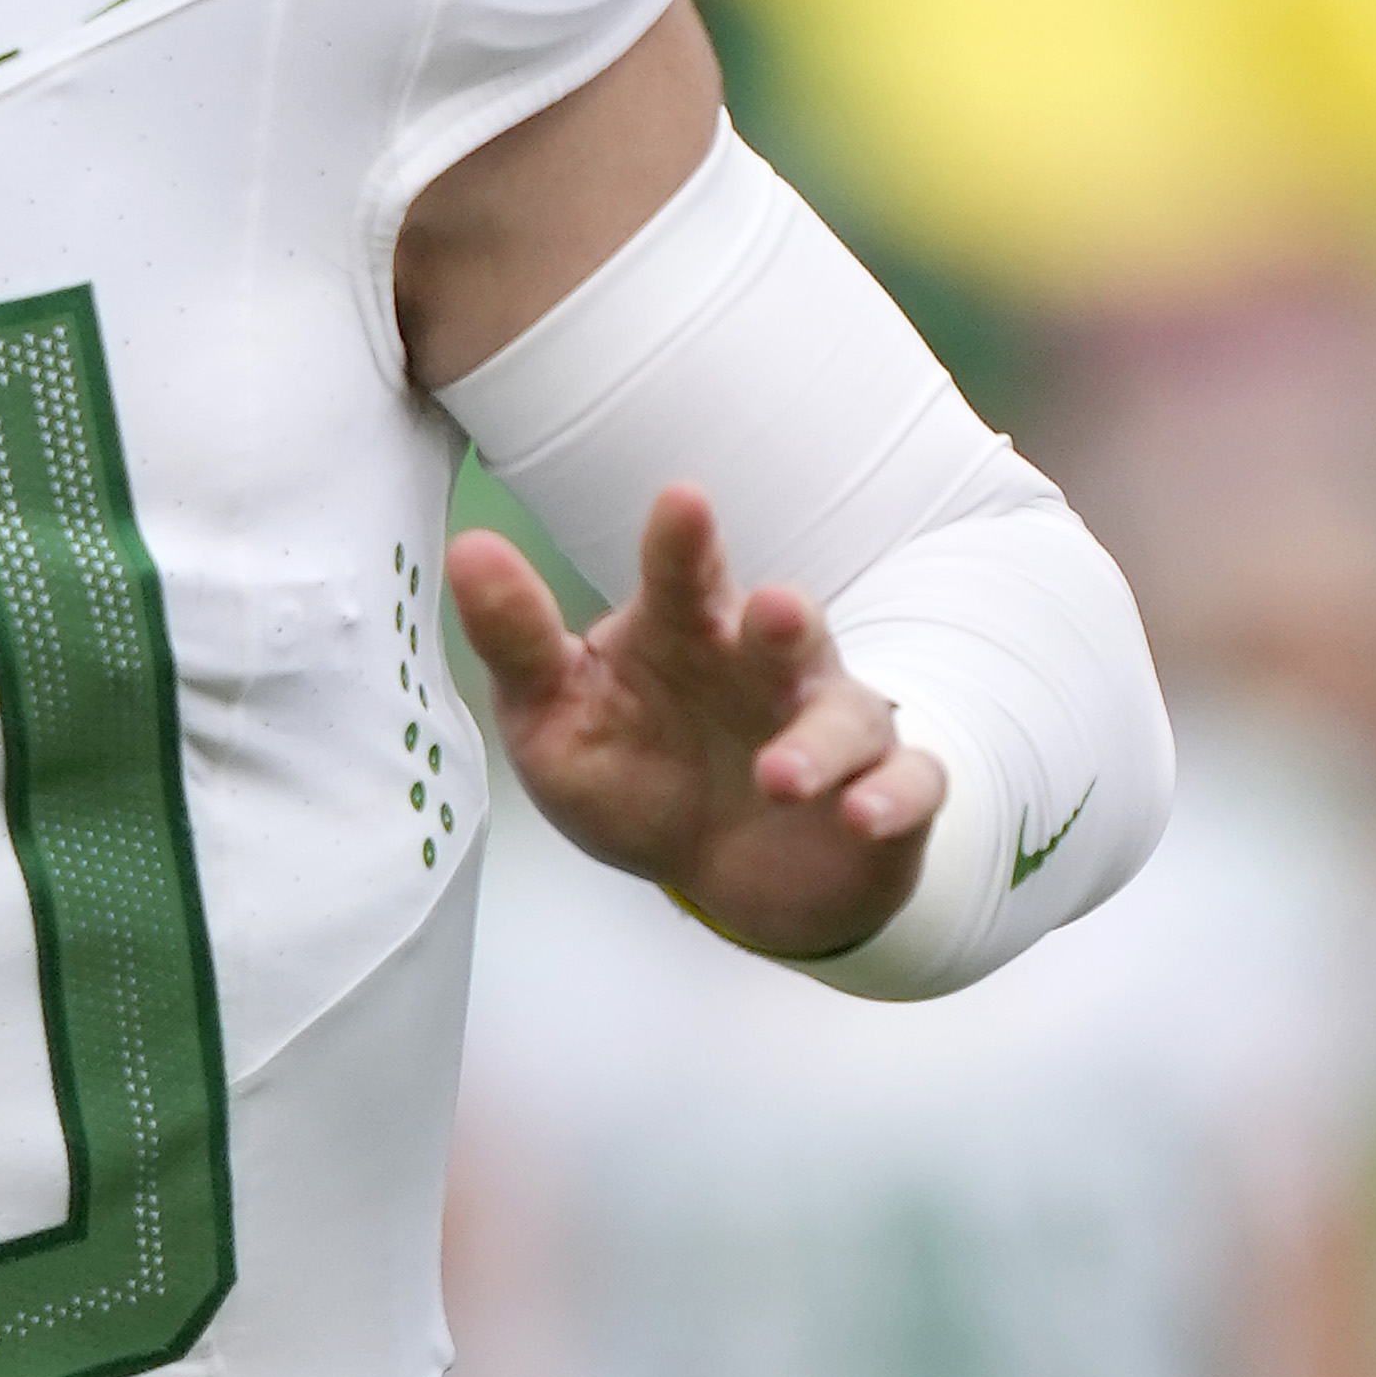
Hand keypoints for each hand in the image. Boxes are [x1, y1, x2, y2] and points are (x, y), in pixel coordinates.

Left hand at [450, 484, 940, 958]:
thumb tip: (468, 547)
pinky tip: (863, 815)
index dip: (685, 542)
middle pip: (785, 629)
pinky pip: (908, 785)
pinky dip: (893, 798)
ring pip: (847, 716)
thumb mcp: (553, 719)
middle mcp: (767, 666)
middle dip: (784, 619)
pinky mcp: (882, 795)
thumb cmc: (633, 773)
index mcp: (684, 633)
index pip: (685, 576)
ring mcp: (830, 727)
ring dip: (819, 742)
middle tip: (774, 609)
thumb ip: (517, 643)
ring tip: (776, 775)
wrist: (721, 875)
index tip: (683, 501)